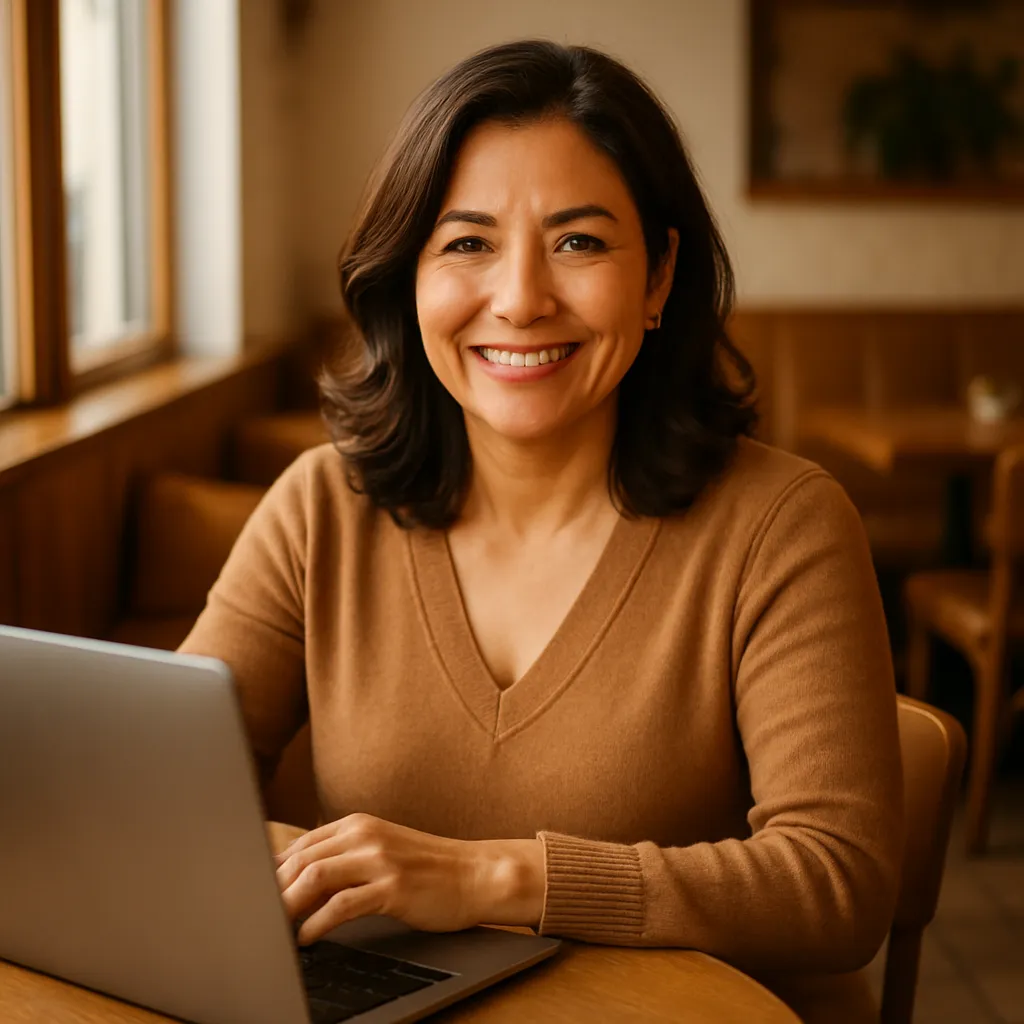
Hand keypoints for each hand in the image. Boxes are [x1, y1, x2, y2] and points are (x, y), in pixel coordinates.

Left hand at [274, 813, 544, 944]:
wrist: (476, 874)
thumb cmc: (427, 869)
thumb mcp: (381, 852)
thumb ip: (344, 858)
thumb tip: (295, 881)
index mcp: (359, 824)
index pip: (300, 846)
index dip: (272, 874)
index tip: (256, 899)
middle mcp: (365, 835)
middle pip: (300, 860)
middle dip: (273, 892)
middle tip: (258, 920)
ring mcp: (379, 859)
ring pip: (314, 877)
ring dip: (287, 906)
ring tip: (275, 929)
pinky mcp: (392, 887)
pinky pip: (341, 905)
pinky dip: (316, 924)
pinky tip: (307, 939)